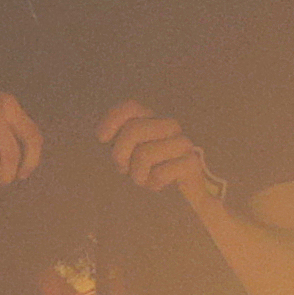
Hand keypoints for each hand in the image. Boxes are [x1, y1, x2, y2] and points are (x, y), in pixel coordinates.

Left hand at [98, 99, 217, 200]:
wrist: (190, 188)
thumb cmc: (154, 168)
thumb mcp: (131, 153)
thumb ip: (119, 141)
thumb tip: (103, 135)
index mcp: (153, 120)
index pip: (131, 107)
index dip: (112, 120)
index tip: (102, 138)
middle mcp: (169, 126)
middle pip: (133, 130)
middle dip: (120, 154)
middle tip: (124, 169)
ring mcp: (182, 143)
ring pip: (144, 154)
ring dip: (137, 174)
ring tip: (144, 178)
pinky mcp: (191, 162)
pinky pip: (160, 172)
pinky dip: (154, 183)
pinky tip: (159, 183)